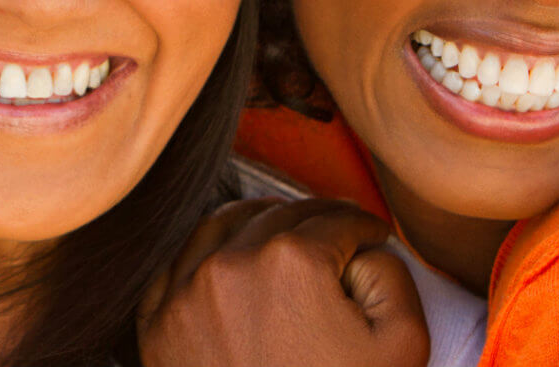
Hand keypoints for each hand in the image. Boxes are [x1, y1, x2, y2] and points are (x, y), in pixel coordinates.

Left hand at [139, 198, 429, 366]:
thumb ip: (391, 275)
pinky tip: (226, 261)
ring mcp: (184, 294)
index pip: (336, 220)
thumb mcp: (401, 343)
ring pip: (221, 227)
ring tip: (282, 234)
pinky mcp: (156, 326)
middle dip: (316, 220)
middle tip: (336, 232)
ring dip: (258, 222)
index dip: (363, 226)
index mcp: (291, 262)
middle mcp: (229, 266)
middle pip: (280, 216)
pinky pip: (176, 266)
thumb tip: (362, 248)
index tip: (372, 235)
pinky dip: (205, 254)